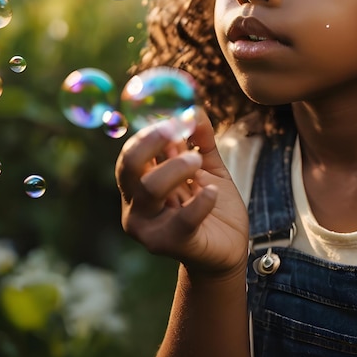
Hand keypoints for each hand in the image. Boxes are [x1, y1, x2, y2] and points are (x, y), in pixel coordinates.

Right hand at [115, 109, 249, 274]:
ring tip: (198, 162)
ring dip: (176, 167)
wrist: (228, 247)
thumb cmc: (211, 203)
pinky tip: (212, 192)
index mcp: (140, 183)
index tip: (174, 117)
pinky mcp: (171, 244)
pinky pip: (182, 219)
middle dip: (152, 142)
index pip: (132, 152)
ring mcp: (149, 226)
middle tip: (177, 130)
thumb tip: (194, 108)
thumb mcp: (208, 166)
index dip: (150, 131)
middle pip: (129, 166)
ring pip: (150, 189)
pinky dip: (200, 201)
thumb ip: (201, 139)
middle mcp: (136, 204)